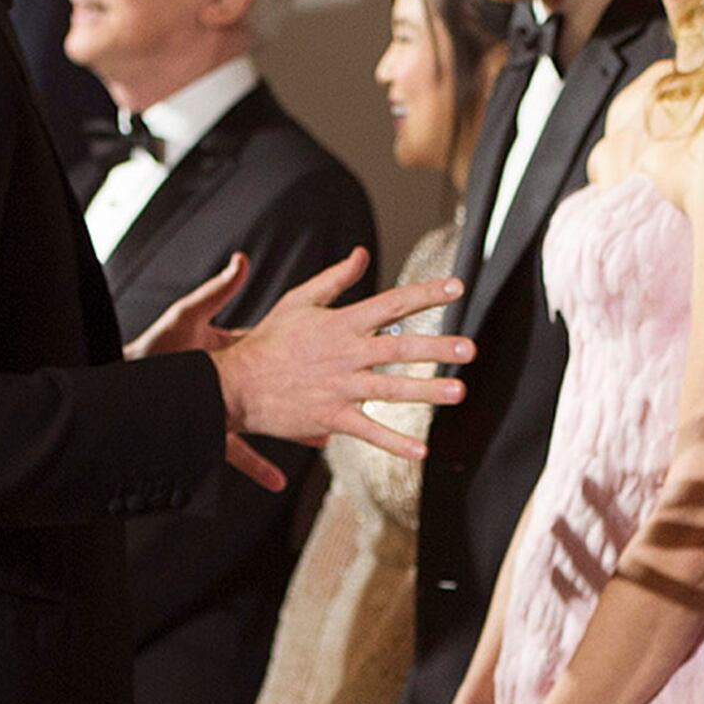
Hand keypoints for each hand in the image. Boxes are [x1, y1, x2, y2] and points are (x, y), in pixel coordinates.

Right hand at [166, 251, 475, 464]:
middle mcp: (345, 354)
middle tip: (469, 349)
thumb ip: (335, 279)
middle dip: (435, 347)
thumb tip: (362, 254)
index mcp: (341, 323)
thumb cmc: (269, 342)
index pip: (391, 303)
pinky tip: (421, 450)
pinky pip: (368, 431)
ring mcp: (340, 387)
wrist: (235, 384)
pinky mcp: (331, 418)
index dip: (425, 294)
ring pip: (389, 389)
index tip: (457, 288)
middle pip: (398, 347)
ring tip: (458, 392)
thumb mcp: (299, 301)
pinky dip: (394, 442)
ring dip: (425, 391)